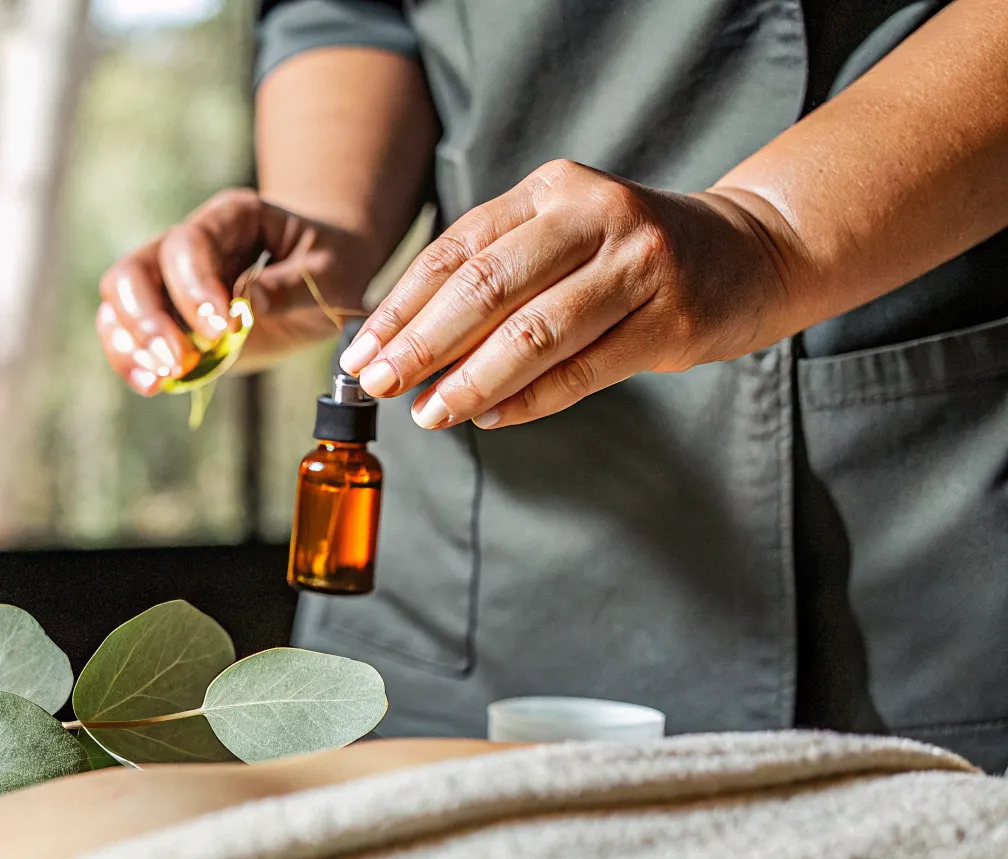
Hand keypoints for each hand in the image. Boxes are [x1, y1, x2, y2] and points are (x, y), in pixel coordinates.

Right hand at [96, 189, 372, 395]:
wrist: (323, 280)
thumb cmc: (329, 268)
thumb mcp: (331, 274)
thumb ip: (291, 286)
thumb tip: (248, 305)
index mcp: (230, 218)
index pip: (188, 243)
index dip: (194, 287)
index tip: (222, 331)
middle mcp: (187, 242)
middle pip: (135, 269)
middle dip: (151, 320)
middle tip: (179, 361)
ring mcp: (168, 279)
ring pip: (118, 300)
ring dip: (132, 343)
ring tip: (162, 377)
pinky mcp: (165, 316)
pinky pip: (124, 333)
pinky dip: (130, 361)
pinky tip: (153, 385)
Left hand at [338, 160, 790, 428]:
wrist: (752, 250)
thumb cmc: (629, 253)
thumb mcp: (561, 235)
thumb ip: (493, 275)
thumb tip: (403, 346)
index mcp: (552, 189)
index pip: (456, 250)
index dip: (400, 306)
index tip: (359, 352)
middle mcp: (595, 215)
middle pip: (487, 287)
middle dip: (422, 343)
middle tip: (379, 385)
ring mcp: (639, 265)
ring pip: (534, 332)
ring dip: (471, 380)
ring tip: (428, 413)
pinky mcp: (672, 319)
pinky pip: (584, 370)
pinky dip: (529, 399)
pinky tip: (489, 416)